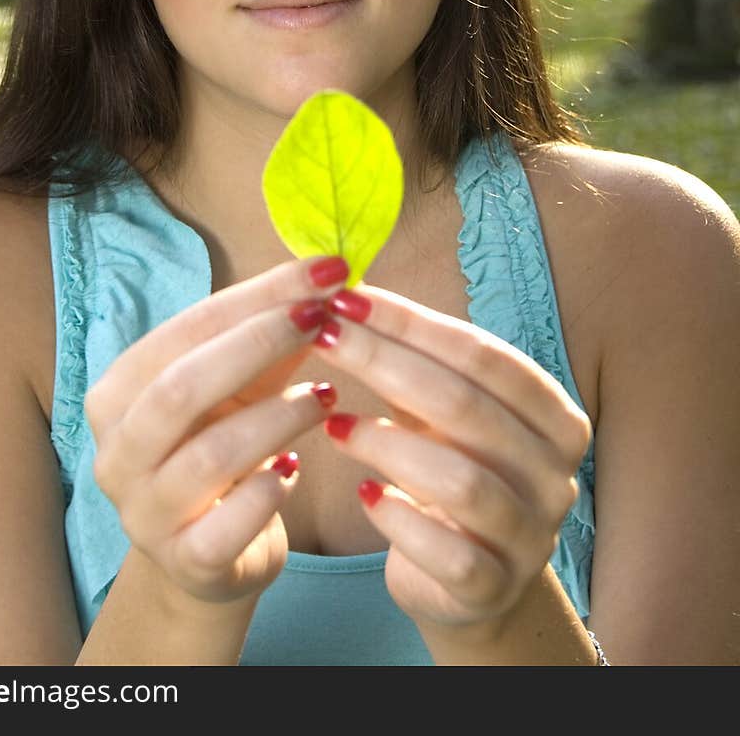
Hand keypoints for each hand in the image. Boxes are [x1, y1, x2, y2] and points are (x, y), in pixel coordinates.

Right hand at [84, 255, 347, 606]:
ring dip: (280, 417)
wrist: (209, 555)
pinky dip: (270, 491)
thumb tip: (327, 278)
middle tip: (326, 320)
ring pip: (211, 454)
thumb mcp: (242, 387)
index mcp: (119, 392)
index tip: (323, 274)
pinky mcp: (184, 562)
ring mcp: (144, 512)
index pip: (186, 330)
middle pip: (182, 386)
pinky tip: (294, 470)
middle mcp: (117, 452)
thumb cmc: (222, 448)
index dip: (257, 298)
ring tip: (326, 399)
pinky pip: (229, 524)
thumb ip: (272, 338)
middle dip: (260, 344)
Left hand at [315, 283, 592, 632]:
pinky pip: (449, 553)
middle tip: (323, 337)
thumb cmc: (450, 470)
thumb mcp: (445, 414)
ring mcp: (531, 536)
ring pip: (461, 480)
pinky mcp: (494, 589)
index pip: (483, 354)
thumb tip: (346, 291)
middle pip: (465, 405)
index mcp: (555, 417)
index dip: (412, 322)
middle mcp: (556, 475)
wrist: (467, 580)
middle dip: (385, 363)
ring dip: (387, 442)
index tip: (347, 297)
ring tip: (332, 422)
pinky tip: (363, 494)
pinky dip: (400, 519)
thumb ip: (415, 362)